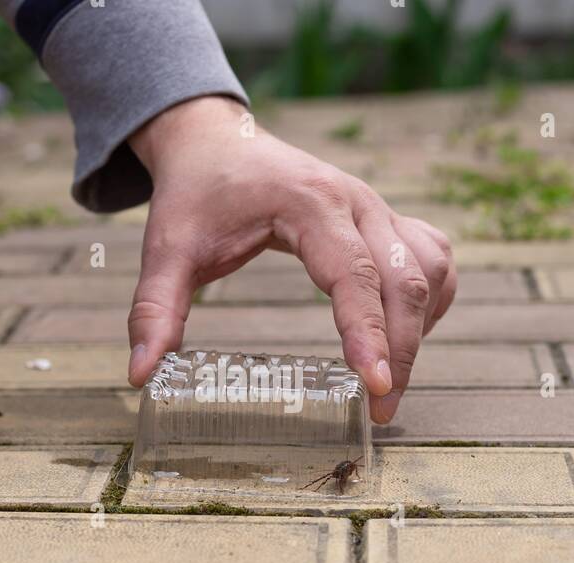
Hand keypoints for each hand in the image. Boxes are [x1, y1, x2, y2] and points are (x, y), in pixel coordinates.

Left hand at [127, 96, 455, 422]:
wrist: (216, 139)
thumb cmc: (195, 193)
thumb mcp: (167, 249)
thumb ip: (155, 310)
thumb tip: (141, 375)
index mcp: (308, 203)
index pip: (354, 274)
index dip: (369, 332)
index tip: (375, 385)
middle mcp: (356, 201)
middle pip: (405, 282)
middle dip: (401, 351)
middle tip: (381, 412)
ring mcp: (378, 208)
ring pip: (431, 270)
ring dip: (421, 326)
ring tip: (390, 378)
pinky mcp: (385, 218)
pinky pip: (432, 258)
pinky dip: (430, 299)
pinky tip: (404, 334)